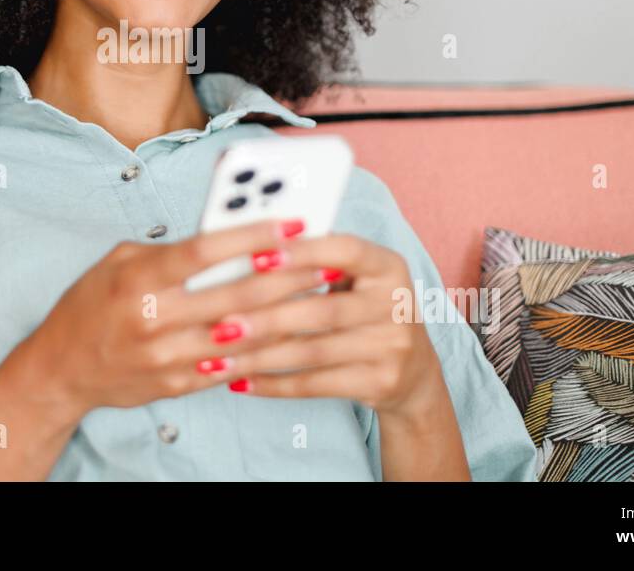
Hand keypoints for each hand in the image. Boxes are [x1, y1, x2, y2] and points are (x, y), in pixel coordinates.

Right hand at [23, 217, 327, 417]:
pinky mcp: (177, 384)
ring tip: (322, 296)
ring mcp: (167, 356)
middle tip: (326, 260)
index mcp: (140, 278)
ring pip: (244, 336)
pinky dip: (268, 350)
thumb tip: (227, 238)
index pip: (205, 251)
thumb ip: (170, 250)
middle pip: (236, 294)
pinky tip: (295, 334)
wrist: (61, 370)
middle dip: (289, 276)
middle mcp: (154, 318)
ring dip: (289, 315)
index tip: (292, 224)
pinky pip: (233, 367)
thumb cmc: (92, 305)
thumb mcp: (119, 262)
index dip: (253, 236)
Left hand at [201, 233, 447, 418]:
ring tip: (220, 357)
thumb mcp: (356, 278)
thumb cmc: (365, 310)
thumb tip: (248, 247)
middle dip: (267, 317)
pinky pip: (317, 385)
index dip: (302, 252)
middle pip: (323, 310)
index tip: (256, 256)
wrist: (413, 370)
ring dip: (261, 356)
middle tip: (221, 323)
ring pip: (314, 352)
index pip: (345, 251)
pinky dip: (275, 384)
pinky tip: (243, 381)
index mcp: (389, 266)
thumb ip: (316, 261)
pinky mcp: (381, 383)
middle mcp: (397, 305)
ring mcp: (393, 347)